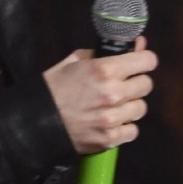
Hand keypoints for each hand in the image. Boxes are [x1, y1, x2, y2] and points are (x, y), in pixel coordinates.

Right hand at [41, 37, 156, 153]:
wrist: (34, 121)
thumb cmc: (54, 87)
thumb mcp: (76, 61)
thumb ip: (108, 52)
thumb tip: (138, 44)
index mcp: (105, 69)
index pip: (148, 61)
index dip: (145, 60)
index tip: (140, 63)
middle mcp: (113, 93)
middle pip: (146, 85)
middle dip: (136, 83)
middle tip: (122, 86)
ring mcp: (112, 118)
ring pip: (141, 108)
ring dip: (130, 106)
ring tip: (114, 106)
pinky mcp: (109, 139)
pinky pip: (133, 131)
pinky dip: (124, 128)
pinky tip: (111, 123)